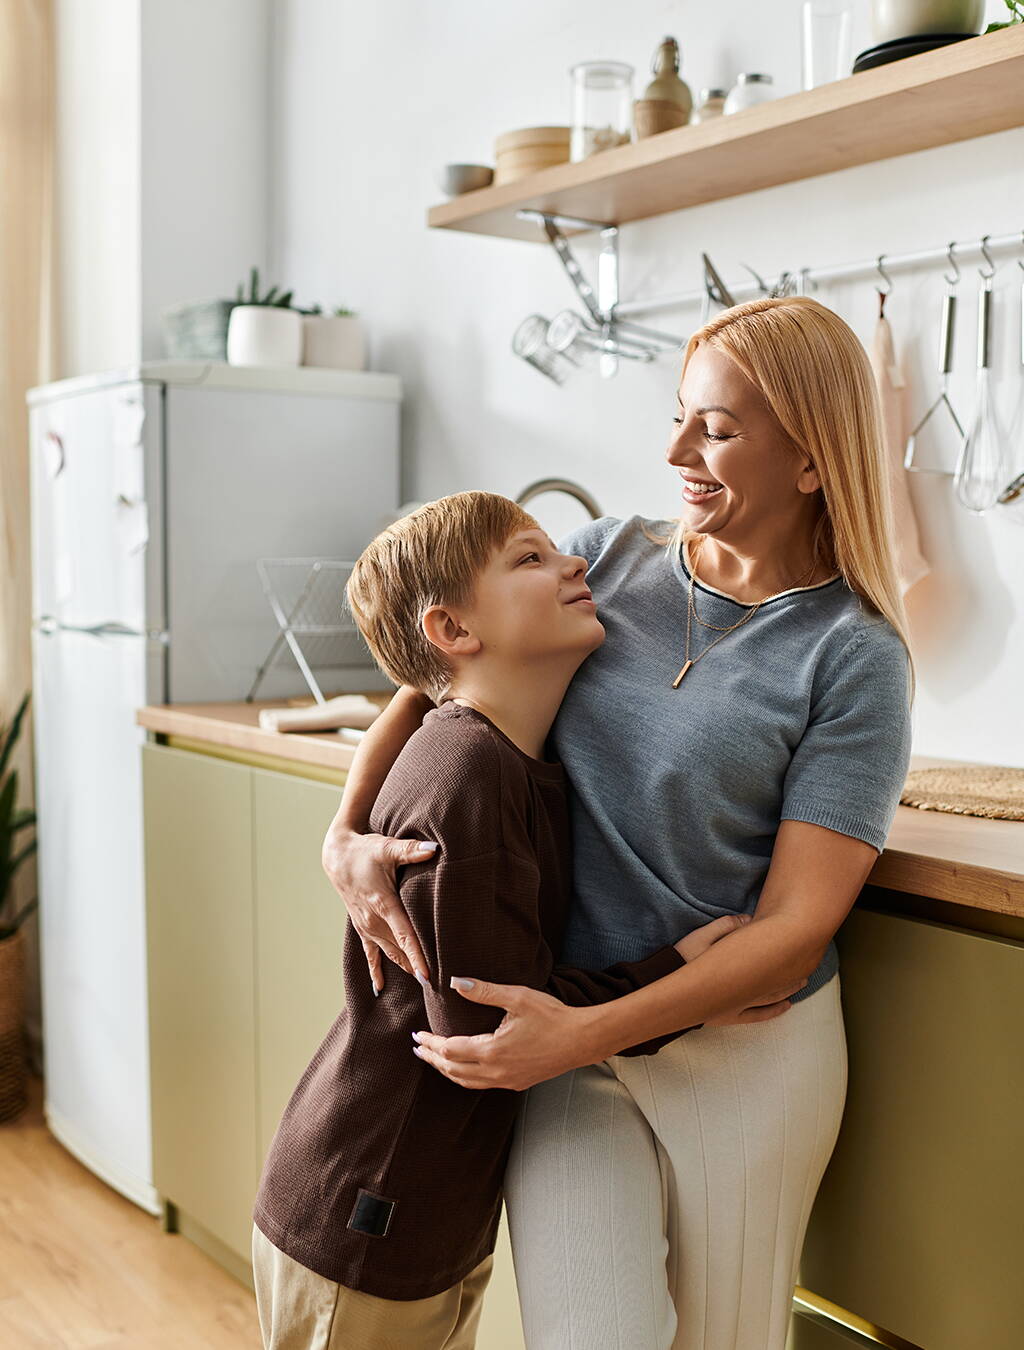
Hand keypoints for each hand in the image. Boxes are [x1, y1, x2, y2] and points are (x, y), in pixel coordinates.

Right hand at [321, 820, 436, 991]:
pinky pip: (369, 952)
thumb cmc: (364, 851)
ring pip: (388, 952)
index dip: (417, 957)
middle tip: (436, 987)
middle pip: (399, 950)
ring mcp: (366, 925)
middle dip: (416, 968)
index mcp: (383, 904)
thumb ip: (410, 851)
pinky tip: (379, 987)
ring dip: (403, 967)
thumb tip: (434, 848)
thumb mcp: (387, 848)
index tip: (427, 976)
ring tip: (422, 986)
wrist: (337, 855)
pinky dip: (375, 969)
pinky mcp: (361, 925)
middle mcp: (373, 920)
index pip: (405, 936)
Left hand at [411, 979, 592, 1091]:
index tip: (417, 1035)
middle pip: (452, 1070)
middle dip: (432, 1058)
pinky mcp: (517, 1084)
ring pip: (466, 1082)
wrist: (581, 1040)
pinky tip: (464, 1068)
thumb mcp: (517, 997)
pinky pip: (482, 1084)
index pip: (450, 1050)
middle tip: (417, 1048)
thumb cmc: (552, 1016)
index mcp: (492, 1051)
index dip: (431, 1043)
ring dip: (446, 1071)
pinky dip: (464, 1077)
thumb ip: (484, 991)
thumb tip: (455, 982)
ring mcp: (507, 1081)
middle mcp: (496, 1072)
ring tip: (434, 1059)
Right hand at [673, 913, 805, 1025]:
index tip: (798, 940)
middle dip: (792, 972)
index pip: (768, 958)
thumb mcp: (701, 937)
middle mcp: (742, 991)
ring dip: (787, 989)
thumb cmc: (681, 961)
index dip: (786, 949)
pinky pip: (758, 1016)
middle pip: (775, 980)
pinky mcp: (729, 1017)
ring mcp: (737, 1007)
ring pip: (771, 999)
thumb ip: (726, 926)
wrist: (660, 991)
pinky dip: (773, 1011)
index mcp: (737, 970)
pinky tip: (784, 1007)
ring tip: (801, 983)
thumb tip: (750, 920)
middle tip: (808, 965)